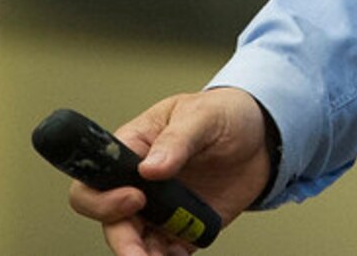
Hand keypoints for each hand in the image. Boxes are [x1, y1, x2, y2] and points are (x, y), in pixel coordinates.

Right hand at [67, 87, 272, 255]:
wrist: (261, 137)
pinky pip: (167, 253)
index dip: (103, 198)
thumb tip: (150, 168)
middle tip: (142, 254)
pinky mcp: (183, 227)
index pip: (95, 181)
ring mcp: (160, 209)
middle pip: (112, 221)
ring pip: (136, 243)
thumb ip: (178, 139)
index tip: (134, 199)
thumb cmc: (224, 114)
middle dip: (123, 241)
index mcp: (132, 151)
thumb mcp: (203, 115)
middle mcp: (139, 185)